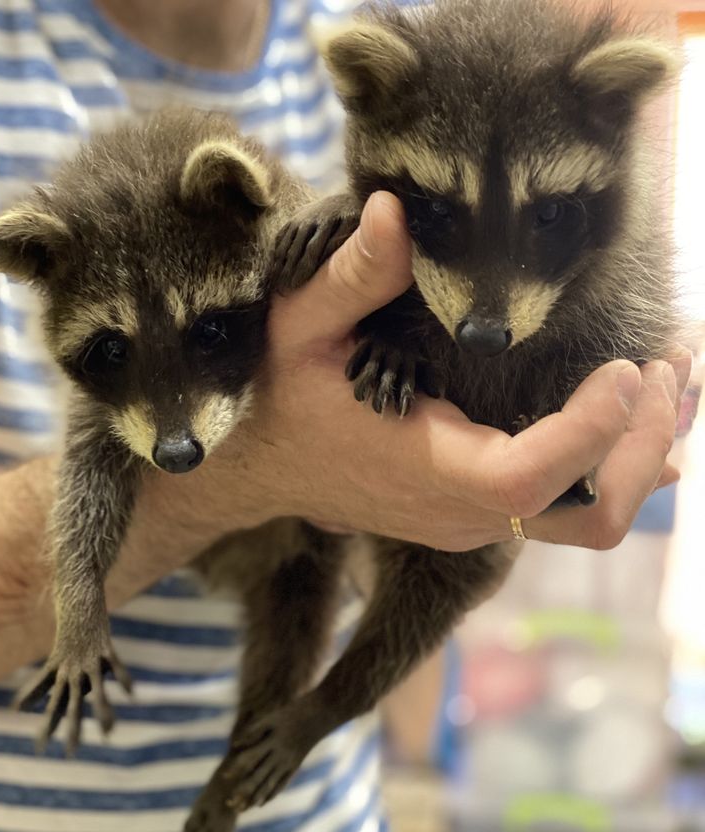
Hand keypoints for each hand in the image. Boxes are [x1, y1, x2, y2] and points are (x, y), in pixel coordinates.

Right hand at [168, 192, 686, 551]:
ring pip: (591, 515)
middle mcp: (462, 514)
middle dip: (642, 443)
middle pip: (588, 513)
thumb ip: (348, 278)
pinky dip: (616, 460)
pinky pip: (569, 507)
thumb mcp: (298, 328)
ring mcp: (477, 523)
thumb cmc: (283, 397)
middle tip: (669, 364)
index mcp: (424, 469)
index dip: (590, 431)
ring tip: (674, 376)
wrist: (267, 469)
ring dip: (643, 450)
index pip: (529, 477)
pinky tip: (645, 415)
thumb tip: (393, 209)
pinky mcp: (483, 516)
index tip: (625, 365)